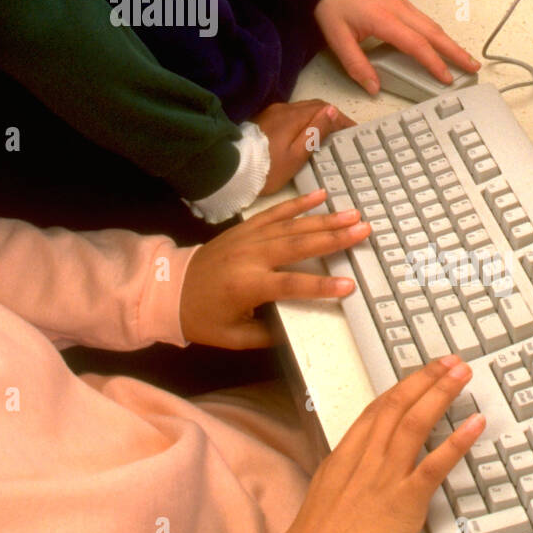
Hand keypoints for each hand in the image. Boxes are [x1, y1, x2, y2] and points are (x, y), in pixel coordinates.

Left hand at [180, 189, 364, 347]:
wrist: (169, 290)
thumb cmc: (203, 318)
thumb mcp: (235, 337)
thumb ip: (269, 333)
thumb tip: (300, 328)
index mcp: (248, 286)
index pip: (292, 285)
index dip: (321, 286)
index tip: (349, 285)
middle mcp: (249, 257)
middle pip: (298, 245)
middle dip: (333, 238)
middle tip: (363, 230)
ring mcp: (246, 238)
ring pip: (290, 226)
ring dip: (323, 219)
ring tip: (352, 214)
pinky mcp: (243, 229)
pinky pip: (273, 213)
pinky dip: (297, 204)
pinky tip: (320, 196)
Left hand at [255, 100, 353, 194]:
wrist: (232, 170)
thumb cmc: (268, 168)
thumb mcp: (297, 155)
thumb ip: (315, 132)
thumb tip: (332, 111)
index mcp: (293, 116)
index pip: (324, 109)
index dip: (341, 118)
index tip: (353, 130)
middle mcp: (282, 109)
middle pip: (312, 107)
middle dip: (330, 116)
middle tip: (343, 132)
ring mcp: (271, 113)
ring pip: (301, 110)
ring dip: (316, 118)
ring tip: (327, 134)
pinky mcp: (264, 120)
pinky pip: (290, 116)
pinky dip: (303, 122)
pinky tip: (305, 134)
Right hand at [259, 357, 484, 532]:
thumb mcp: (325, 497)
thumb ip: (345, 479)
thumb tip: (356, 474)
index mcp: (345, 455)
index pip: (376, 408)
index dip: (401, 387)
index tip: (420, 374)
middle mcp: (366, 458)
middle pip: (398, 405)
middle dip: (426, 379)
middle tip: (449, 362)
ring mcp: (385, 476)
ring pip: (415, 422)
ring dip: (441, 394)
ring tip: (462, 376)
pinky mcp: (405, 501)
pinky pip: (435, 464)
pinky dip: (457, 441)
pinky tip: (474, 424)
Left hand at [314, 0, 478, 94]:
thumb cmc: (333, 3)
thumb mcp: (336, 37)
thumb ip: (355, 64)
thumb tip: (373, 87)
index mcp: (384, 19)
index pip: (416, 44)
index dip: (433, 62)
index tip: (445, 78)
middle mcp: (399, 10)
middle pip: (434, 32)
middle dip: (456, 51)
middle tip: (473, 67)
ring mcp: (403, 4)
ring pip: (433, 25)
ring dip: (451, 42)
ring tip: (465, 59)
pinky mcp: (402, 3)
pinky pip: (426, 20)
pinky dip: (439, 34)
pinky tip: (443, 44)